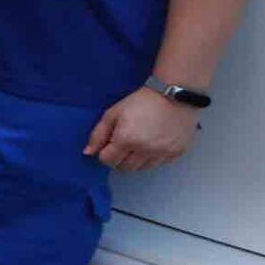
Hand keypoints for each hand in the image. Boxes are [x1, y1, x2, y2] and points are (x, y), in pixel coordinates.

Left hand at [87, 87, 204, 171]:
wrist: (173, 95)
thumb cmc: (140, 102)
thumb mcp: (113, 113)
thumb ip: (98, 134)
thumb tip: (88, 153)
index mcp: (126, 140)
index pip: (108, 160)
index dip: (105, 153)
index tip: (110, 144)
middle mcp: (144, 150)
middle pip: (125, 167)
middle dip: (120, 159)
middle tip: (124, 145)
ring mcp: (162, 153)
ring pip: (142, 168)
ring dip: (136, 160)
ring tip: (139, 145)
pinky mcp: (176, 153)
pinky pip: (159, 164)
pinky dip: (153, 158)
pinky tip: (154, 145)